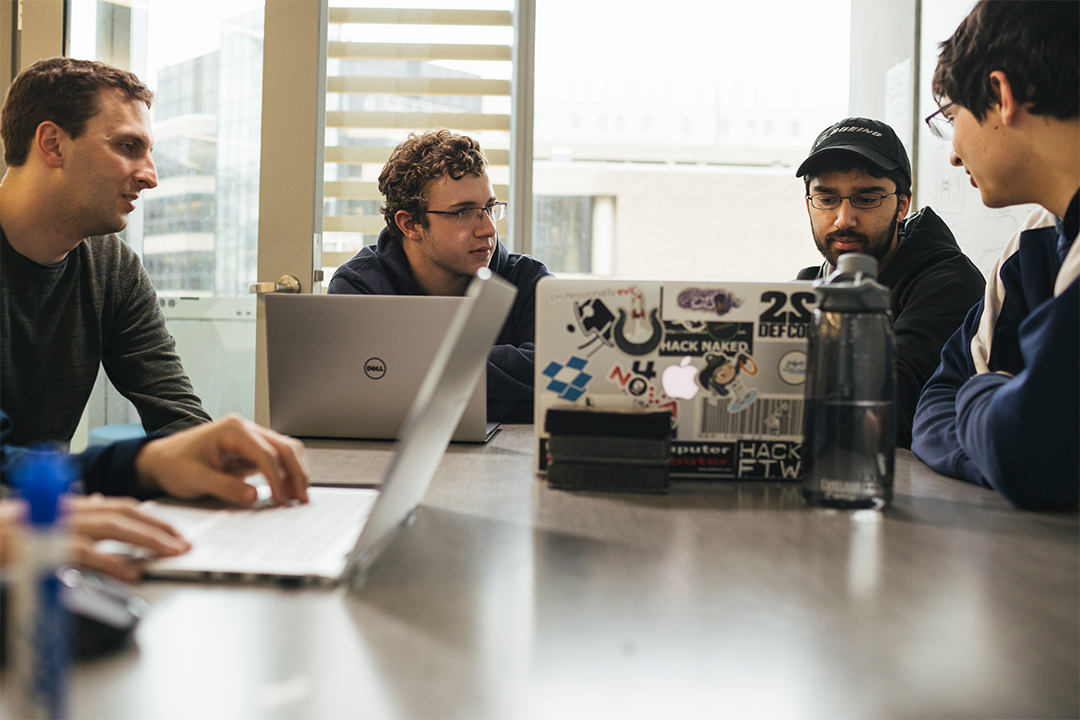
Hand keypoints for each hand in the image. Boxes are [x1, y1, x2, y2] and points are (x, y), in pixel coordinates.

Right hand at [0, 496, 189, 582]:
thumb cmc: (3, 532)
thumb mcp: (41, 515)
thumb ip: (73, 511)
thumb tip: (100, 501)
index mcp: (68, 505)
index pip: (118, 506)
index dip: (149, 517)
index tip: (173, 530)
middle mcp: (65, 510)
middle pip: (121, 514)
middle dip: (157, 528)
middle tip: (183, 544)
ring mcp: (54, 525)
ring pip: (110, 527)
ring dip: (145, 540)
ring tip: (169, 554)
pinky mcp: (42, 546)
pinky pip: (83, 553)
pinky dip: (111, 561)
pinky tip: (132, 572)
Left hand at [134, 414, 309, 504]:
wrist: (161, 460)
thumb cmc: (174, 464)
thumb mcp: (194, 479)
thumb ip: (224, 487)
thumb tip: (253, 495)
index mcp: (233, 430)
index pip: (266, 453)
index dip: (277, 478)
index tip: (280, 499)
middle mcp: (246, 430)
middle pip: (284, 447)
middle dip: (296, 473)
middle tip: (301, 498)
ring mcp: (251, 439)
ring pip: (286, 450)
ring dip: (295, 472)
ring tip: (298, 496)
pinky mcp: (252, 451)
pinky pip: (278, 458)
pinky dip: (286, 473)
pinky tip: (287, 490)